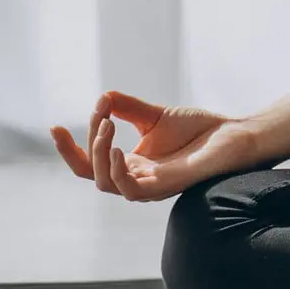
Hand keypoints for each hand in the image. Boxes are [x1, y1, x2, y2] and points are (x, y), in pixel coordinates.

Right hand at [50, 91, 260, 202]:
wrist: (234, 136)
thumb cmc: (199, 130)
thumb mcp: (155, 115)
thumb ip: (128, 109)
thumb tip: (102, 98)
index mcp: (131, 164)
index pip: (90, 163)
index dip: (69, 150)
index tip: (54, 126)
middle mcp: (136, 178)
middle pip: (92, 173)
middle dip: (82, 147)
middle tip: (100, 116)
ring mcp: (149, 186)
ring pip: (106, 183)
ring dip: (100, 154)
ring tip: (108, 127)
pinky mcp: (165, 187)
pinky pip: (131, 191)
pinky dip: (119, 172)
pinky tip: (120, 150)